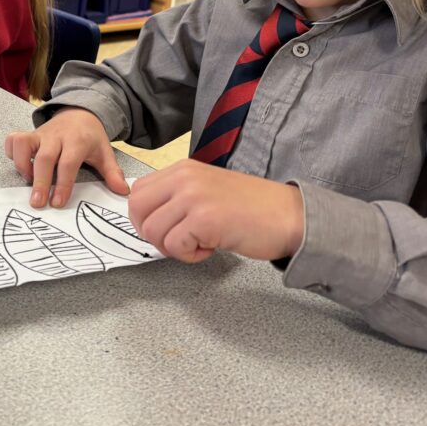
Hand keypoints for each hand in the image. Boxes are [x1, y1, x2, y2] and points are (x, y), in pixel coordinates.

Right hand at [5, 107, 128, 208]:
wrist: (80, 111)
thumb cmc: (91, 137)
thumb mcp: (105, 153)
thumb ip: (112, 173)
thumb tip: (123, 192)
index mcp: (77, 141)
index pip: (68, 163)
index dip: (62, 183)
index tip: (58, 202)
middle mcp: (57, 136)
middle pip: (44, 157)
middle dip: (40, 181)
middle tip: (38, 203)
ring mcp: (40, 134)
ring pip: (24, 144)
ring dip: (22, 165)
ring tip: (28, 182)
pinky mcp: (29, 134)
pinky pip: (14, 139)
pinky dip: (11, 153)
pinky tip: (21, 167)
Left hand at [128, 159, 304, 262]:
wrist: (289, 216)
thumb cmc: (252, 208)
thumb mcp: (206, 189)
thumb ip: (177, 196)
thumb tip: (147, 217)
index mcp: (183, 169)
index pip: (138, 191)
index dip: (145, 217)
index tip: (165, 229)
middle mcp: (184, 178)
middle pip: (137, 210)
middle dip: (152, 234)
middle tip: (179, 241)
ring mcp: (193, 197)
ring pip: (152, 231)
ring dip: (173, 247)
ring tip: (200, 243)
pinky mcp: (204, 219)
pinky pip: (174, 245)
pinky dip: (189, 256)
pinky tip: (210, 248)